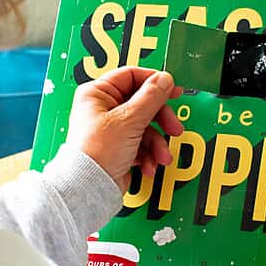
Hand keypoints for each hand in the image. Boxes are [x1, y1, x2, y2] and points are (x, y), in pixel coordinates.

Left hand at [67, 66, 183, 192]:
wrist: (91, 189)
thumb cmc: (98, 153)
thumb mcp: (129, 120)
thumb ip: (151, 98)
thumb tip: (164, 80)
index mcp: (98, 94)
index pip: (132, 77)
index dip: (155, 82)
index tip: (173, 90)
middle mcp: (104, 109)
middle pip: (144, 104)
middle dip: (161, 120)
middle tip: (174, 128)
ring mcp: (113, 130)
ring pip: (146, 128)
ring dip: (157, 144)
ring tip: (161, 156)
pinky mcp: (120, 147)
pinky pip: (142, 145)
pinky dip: (148, 156)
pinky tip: (148, 166)